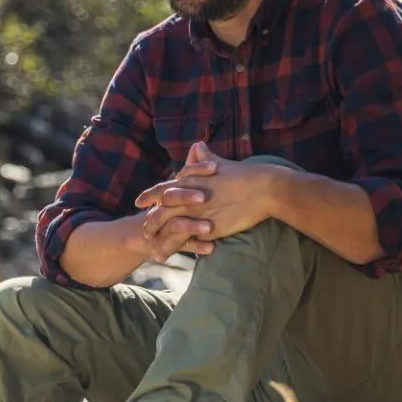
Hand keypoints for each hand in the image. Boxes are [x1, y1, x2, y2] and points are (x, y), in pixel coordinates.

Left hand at [135, 142, 282, 240]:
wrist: (262, 188)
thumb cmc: (244, 175)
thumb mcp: (220, 163)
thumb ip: (204, 157)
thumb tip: (197, 146)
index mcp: (189, 181)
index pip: (162, 189)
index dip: (149, 196)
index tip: (138, 202)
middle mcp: (187, 197)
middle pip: (160, 211)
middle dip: (150, 222)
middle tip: (144, 230)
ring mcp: (194, 213)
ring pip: (168, 227)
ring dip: (159, 239)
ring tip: (152, 249)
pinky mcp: (204, 227)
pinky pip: (183, 240)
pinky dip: (173, 248)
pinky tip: (167, 255)